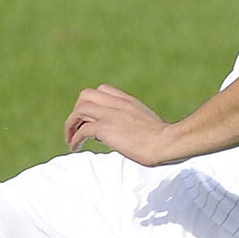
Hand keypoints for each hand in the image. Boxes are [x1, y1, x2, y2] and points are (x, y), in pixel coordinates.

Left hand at [62, 84, 178, 165]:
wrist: (168, 142)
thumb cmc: (164, 139)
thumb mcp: (148, 123)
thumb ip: (134, 123)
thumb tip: (125, 136)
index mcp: (128, 101)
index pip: (102, 90)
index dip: (92, 103)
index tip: (91, 118)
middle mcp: (117, 104)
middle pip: (85, 95)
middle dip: (77, 111)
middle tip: (77, 128)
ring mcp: (110, 115)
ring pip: (80, 110)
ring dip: (71, 125)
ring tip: (70, 139)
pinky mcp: (106, 129)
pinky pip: (82, 130)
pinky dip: (74, 139)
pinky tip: (74, 147)